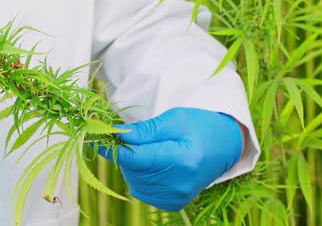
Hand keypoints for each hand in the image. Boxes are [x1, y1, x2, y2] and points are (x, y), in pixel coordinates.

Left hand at [98, 107, 242, 210]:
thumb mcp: (174, 119)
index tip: (96, 136)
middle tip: (127, 137)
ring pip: (133, 182)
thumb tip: (117, 135)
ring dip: (132, 165)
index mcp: (182, 160)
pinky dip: (139, 177)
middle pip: (132, 170)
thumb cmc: (200, 126)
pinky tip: (152, 164)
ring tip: (147, 149)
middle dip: (124, 152)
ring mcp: (178, 197)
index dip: (113, 147)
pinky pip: (142, 192)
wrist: (225, 146)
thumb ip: (145, 131)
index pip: (135, 158)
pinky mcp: (174, 203)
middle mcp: (180, 184)